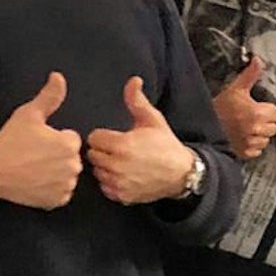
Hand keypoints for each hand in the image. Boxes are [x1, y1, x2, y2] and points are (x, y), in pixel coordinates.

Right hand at [0, 72, 83, 209]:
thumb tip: (59, 77)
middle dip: (56, 155)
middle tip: (33, 155)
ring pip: (66, 175)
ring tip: (33, 168)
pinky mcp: (57, 201)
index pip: (70, 139)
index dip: (53, 138)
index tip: (37, 141)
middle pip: (70, 157)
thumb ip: (49, 96)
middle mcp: (73, 166)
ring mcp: (66, 186)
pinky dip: (51, 189)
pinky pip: (60, 192)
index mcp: (69, 145)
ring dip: (55, 172)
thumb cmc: (9, 141)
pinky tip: (36, 181)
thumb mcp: (29, 114)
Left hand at [88, 77, 196, 204]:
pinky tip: (124, 176)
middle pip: (93, 155)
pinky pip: (105, 187)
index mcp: (121, 145)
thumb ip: (137, 101)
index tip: (115, 138)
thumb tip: (133, 80)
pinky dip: (111, 183)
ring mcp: (119, 182)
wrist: (182, 174)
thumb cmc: (166, 145)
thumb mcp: (153, 120)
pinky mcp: (122, 196)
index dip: (104, 136)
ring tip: (121, 163)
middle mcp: (117, 165)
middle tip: (118, 150)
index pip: (93, 138)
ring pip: (98, 172)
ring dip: (105, 167)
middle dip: (103, 151)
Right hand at [210, 56, 275, 159]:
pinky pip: (257, 150)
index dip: (268, 110)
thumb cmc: (219, 107)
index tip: (258, 109)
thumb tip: (258, 59)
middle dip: (265, 123)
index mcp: (257, 113)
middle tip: (251, 118)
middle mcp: (256, 129)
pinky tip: (243, 137)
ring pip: (266, 140)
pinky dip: (252, 146)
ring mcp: (251, 142)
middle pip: (273, 127)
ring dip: (259, 135)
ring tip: (246, 128)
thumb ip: (250, 74)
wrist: (201, 126)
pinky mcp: (245, 153)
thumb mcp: (235, 88)